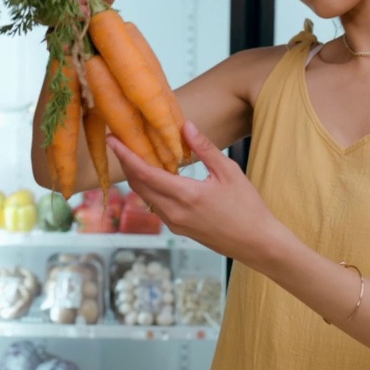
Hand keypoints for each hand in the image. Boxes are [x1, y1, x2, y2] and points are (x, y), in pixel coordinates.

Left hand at [108, 121, 286, 266]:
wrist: (257, 243)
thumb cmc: (248, 207)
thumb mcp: (229, 172)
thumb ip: (205, 148)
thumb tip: (185, 126)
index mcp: (186, 195)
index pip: (145, 173)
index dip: (125, 155)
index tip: (112, 140)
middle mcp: (174, 212)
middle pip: (138, 185)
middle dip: (125, 163)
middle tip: (119, 143)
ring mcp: (174, 223)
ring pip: (145, 197)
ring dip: (136, 177)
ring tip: (132, 155)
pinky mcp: (178, 229)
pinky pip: (155, 206)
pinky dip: (149, 189)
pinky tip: (154, 176)